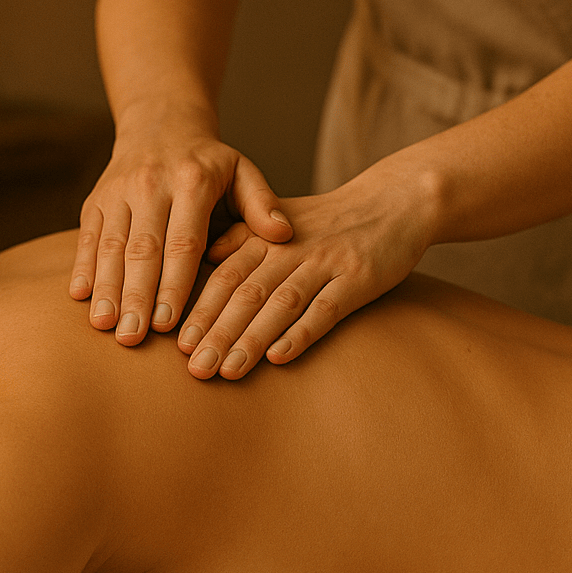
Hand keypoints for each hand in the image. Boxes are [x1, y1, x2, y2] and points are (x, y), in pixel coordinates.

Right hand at [72, 125, 292, 345]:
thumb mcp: (242, 172)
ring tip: (104, 325)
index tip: (168, 323)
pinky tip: (80, 297)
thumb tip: (282, 234)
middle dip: (136, 296)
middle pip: (142, 249)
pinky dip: (83, 267)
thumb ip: (262, 203)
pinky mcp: (95, 200)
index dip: (173, 284)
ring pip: (110, 246)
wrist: (161, 126)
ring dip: (106, 288)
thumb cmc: (209, 163)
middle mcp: (150, 185)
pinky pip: (87, 237)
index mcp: (191, 182)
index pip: (182, 241)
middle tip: (132, 337)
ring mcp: (117, 191)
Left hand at [177, 164, 438, 378]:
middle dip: (217, 332)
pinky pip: (326, 308)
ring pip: (280, 303)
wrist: (394, 201)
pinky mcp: (358, 277)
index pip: (224, 275)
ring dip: (251, 339)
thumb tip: (200, 261)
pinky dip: (301, 333)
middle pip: (246, 292)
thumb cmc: (327, 222)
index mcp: (265, 236)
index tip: (177, 344)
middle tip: (195, 368)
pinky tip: (279, 358)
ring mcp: (325, 261)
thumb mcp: (279, 220)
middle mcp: (289, 247)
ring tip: (228, 371)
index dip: (200, 309)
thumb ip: (240, 239)